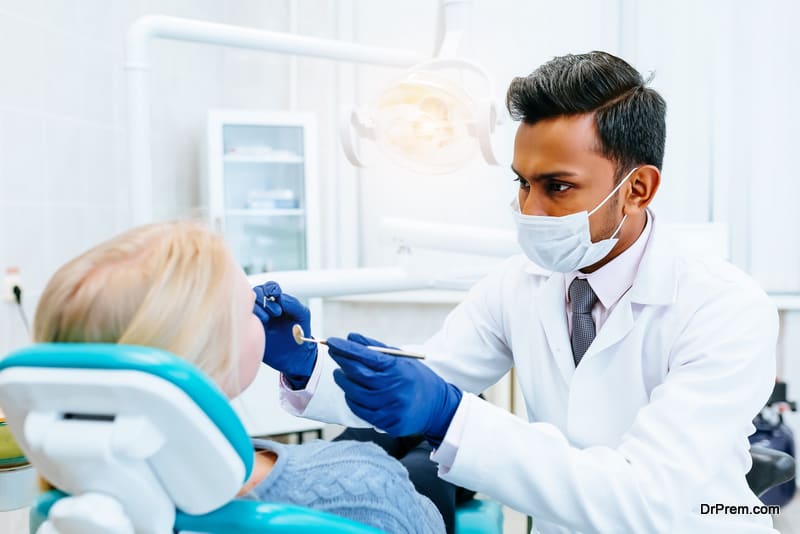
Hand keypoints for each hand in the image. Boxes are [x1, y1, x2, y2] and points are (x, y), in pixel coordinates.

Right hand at [252, 281, 316, 388]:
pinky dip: (248, 318)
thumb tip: (279, 297)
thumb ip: (293, 303)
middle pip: (255, 293)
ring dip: (257, 309)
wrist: (296, 357)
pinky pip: (242, 321)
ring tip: (268, 320)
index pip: (269, 288)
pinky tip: (259, 325)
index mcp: (277, 302)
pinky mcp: (250, 331)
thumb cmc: (300, 335)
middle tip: (277, 312)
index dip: (270, 288)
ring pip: (247, 305)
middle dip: (264, 299)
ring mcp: (257, 320)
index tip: (275, 294)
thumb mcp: (302, 316)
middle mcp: (265, 309)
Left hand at [327, 333, 461, 445]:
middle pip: (357, 374)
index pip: (366, 356)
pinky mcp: (386, 423)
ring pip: (354, 393)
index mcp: (398, 370)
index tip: (332, 341)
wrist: (438, 408)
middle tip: (333, 352)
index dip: (346, 348)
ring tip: (340, 373)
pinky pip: (359, 410)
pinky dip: (351, 399)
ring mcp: (389, 408)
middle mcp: (394, 389)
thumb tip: (351, 337)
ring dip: (343, 381)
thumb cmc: (416, 379)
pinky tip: (350, 391)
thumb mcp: (401, 359)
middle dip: (341, 361)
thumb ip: (375, 348)